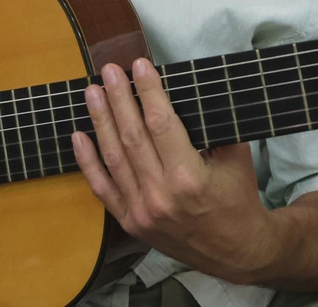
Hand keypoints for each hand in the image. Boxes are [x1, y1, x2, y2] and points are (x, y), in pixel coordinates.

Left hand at [72, 59, 278, 284]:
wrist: (236, 251)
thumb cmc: (239, 199)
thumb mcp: (236, 158)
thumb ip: (213, 125)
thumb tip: (189, 90)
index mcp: (189, 178)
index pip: (161, 123)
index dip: (148, 91)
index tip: (139, 65)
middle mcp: (160, 196)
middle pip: (132, 136)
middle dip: (119, 99)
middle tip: (109, 70)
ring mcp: (141, 212)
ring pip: (114, 158)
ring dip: (101, 121)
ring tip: (92, 92)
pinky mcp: (131, 223)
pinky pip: (102, 188)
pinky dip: (87, 162)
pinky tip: (79, 136)